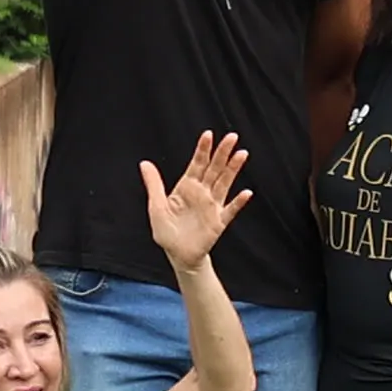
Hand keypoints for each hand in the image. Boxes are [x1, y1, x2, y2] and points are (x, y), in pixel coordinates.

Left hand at [139, 130, 254, 271]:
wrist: (178, 255)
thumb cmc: (167, 232)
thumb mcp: (156, 207)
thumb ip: (154, 184)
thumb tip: (145, 163)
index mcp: (186, 187)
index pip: (197, 164)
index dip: (203, 150)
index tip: (208, 135)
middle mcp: (202, 193)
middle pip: (214, 169)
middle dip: (222, 153)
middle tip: (232, 137)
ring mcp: (212, 206)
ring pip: (225, 183)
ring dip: (233, 169)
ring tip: (241, 154)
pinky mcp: (219, 222)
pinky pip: (231, 210)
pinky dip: (238, 202)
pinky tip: (246, 193)